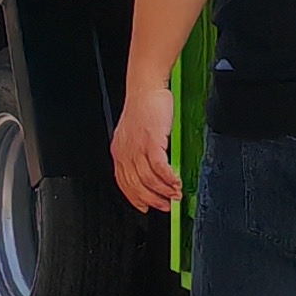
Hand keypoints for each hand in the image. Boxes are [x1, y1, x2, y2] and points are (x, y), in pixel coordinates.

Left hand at [110, 85, 182, 214]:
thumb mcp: (132, 133)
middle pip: (137, 185)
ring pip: (149, 179)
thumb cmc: (143, 107)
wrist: (145, 88)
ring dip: (164, 191)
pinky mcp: (151, 142)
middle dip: (152, 200)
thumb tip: (150, 169)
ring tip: (175, 195)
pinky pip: (160, 168)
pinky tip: (176, 182)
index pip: (124, 183)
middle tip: (166, 206)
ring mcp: (137, 148)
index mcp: (119, 152)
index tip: (145, 207)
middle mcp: (125, 152)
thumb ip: (137, 152)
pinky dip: (169, 178)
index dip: (135, 198)